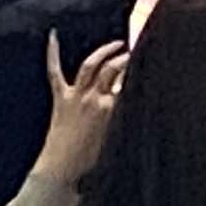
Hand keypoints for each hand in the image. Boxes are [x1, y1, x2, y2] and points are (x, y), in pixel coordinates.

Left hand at [34, 33, 126, 183]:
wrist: (61, 170)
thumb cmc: (91, 163)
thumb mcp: (118, 139)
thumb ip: (127, 117)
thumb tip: (136, 99)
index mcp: (112, 109)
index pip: (131, 83)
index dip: (141, 74)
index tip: (153, 67)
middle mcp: (95, 98)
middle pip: (113, 69)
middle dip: (126, 58)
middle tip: (137, 54)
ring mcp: (76, 96)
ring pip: (90, 65)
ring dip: (104, 51)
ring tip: (117, 44)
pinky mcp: (60, 98)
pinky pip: (54, 71)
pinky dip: (52, 52)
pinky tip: (53, 35)